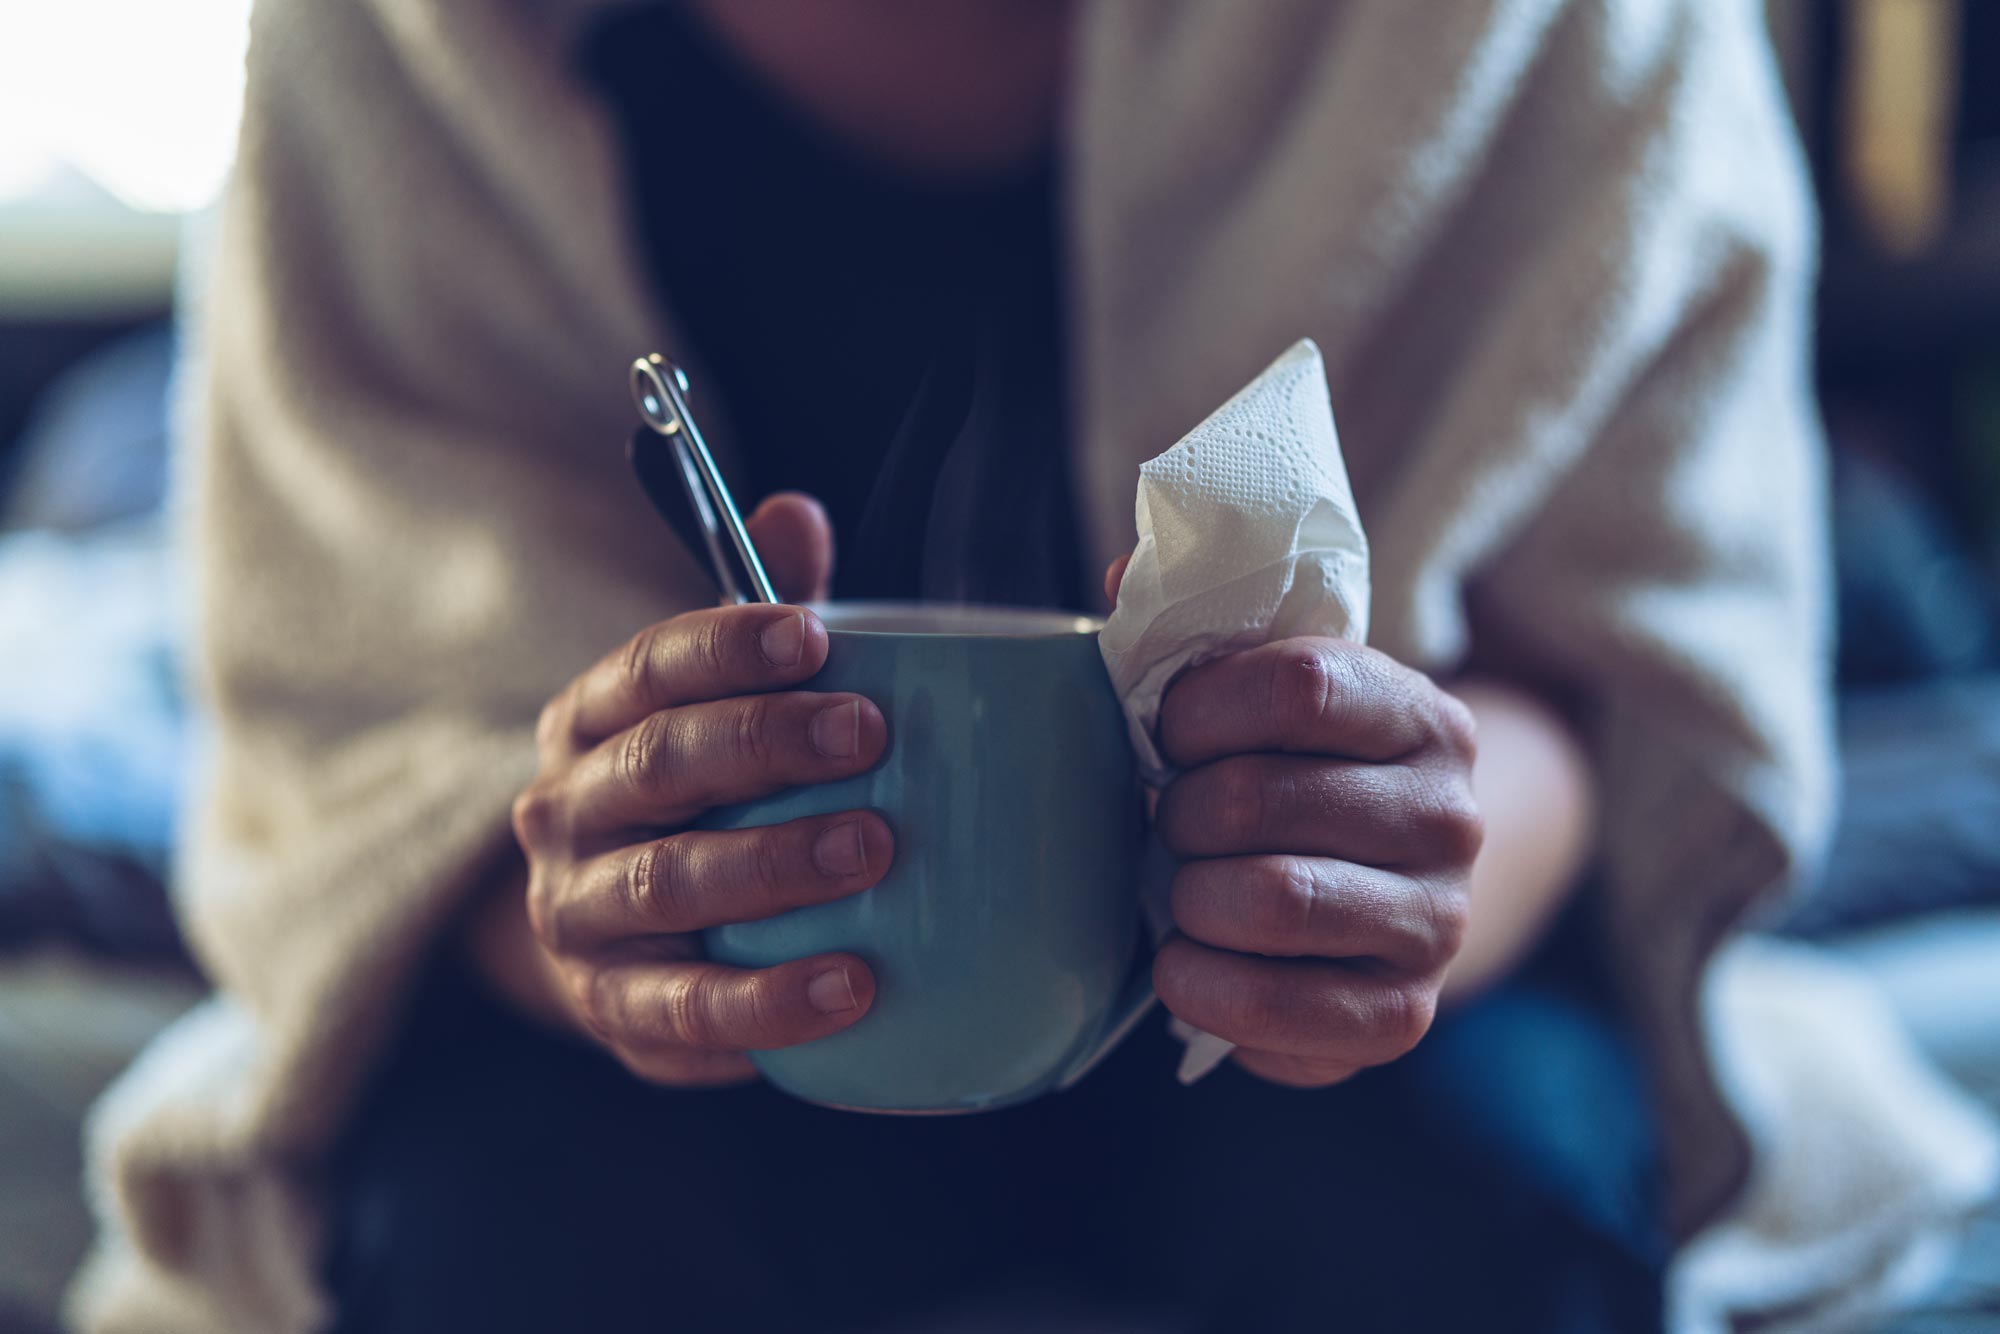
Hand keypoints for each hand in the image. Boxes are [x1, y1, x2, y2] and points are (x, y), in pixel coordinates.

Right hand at [509, 494, 890, 1085]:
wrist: (608, 940)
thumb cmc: (697, 797)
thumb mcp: (717, 703)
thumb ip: (762, 613)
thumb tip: (795, 513)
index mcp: (591, 719)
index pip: (647, 665)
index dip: (725, 645)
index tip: (814, 634)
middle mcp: (564, 810)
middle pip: (657, 765)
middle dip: (762, 743)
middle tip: (868, 735)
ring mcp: (578, 915)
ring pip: (665, 885)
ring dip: (771, 865)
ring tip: (872, 852)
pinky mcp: (613, 1010)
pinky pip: (683, 1010)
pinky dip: (766, 1003)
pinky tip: (852, 988)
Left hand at [1114, 556, 1481, 1085]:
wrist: (1393, 892)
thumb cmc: (1298, 778)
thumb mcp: (1268, 695)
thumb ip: (1196, 629)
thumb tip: (1121, 568)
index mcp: (1419, 713)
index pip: (1298, 684)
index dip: (1199, 707)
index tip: (1166, 730)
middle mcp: (1449, 815)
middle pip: (1260, 797)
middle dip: (1176, 812)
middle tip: (1166, 821)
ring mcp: (1437, 920)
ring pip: (1271, 900)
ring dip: (1188, 898)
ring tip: (1180, 891)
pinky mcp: (1404, 1016)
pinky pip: (1279, 1008)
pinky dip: (1203, 987)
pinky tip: (1184, 965)